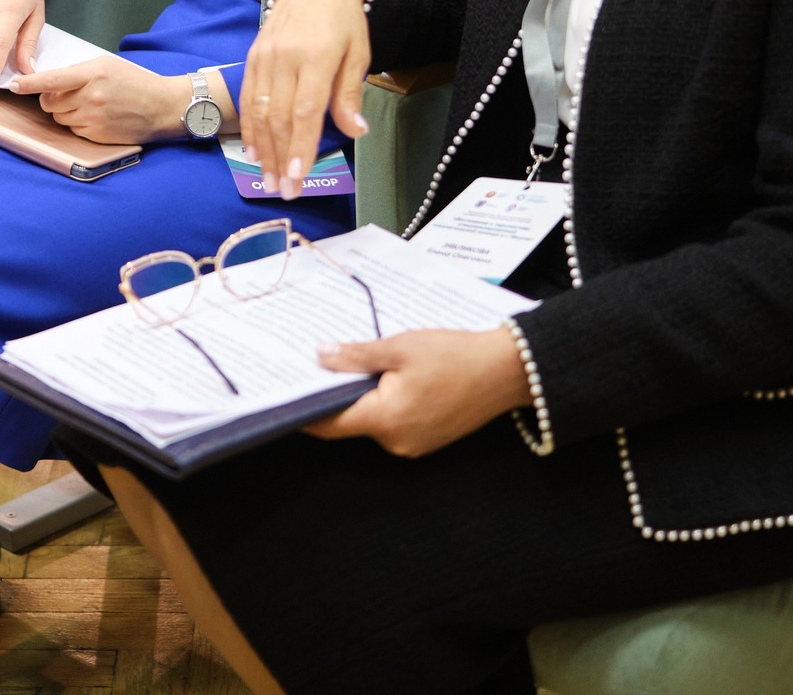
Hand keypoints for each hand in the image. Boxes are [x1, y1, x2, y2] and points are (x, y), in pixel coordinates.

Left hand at [10, 58, 194, 143]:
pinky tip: (95, 116)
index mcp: (93, 74)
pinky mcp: (96, 135)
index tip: (13, 85)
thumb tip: (50, 82)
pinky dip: (77, 123)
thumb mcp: (106, 65)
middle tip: (68, 94)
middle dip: (51, 98)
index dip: (29, 83)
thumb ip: (78, 72)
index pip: (52, 80)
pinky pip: (72, 130)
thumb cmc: (134, 82)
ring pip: (59, 117)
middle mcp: (91, 97)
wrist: (161, 107)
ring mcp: (93, 118)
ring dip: (64, 112)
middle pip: (50, 102)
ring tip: (87, 104)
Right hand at [239, 0, 369, 199]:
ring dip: (262, 150)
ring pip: (259, 111)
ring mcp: (264, 56)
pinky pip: (247, 97)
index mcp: (316, 56)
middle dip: (279, 157)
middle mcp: (285, 57)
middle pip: (278, 116)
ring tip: (267, 180)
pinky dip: (249, 127)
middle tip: (283, 191)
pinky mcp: (252, 56)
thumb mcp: (358, 54)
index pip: (305, 111)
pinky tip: (253, 151)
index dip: (300, 146)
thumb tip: (355, 131)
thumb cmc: (344, 21)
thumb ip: (350, 94)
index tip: (297, 177)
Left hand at [306, 327, 528, 456]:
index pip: (329, 424)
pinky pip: (394, 424)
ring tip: (360, 365)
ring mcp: (414, 444)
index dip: (305, 410)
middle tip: (321, 365)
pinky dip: (385, 404)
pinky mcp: (428, 440)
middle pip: (350, 422)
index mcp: (385, 420)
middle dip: (336, 396)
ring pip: (373, 422)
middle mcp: (396, 441)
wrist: (506, 371)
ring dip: (363, 399)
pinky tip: (390, 378)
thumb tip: (320, 357)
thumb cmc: (454, 356)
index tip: (285, 395)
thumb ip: (355, 356)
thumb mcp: (399, 347)